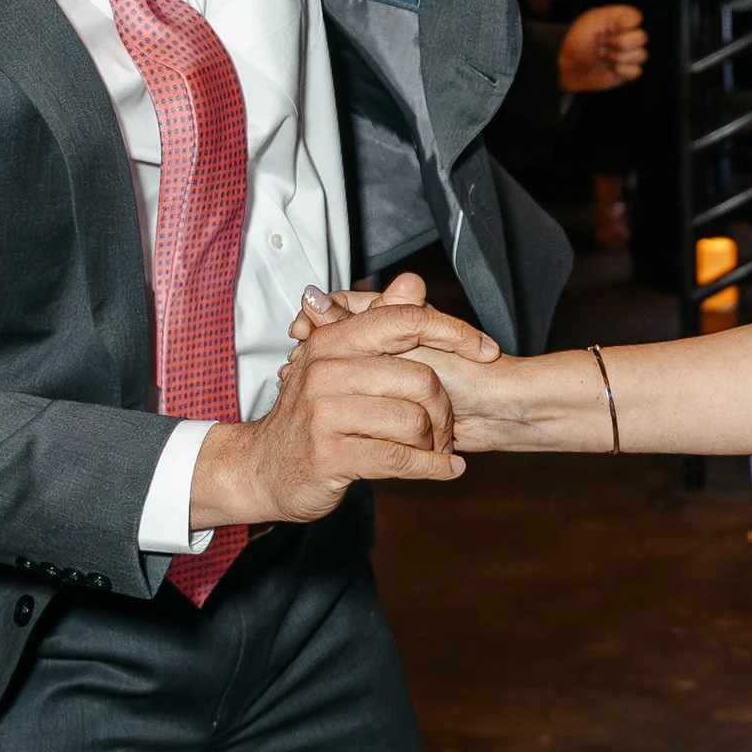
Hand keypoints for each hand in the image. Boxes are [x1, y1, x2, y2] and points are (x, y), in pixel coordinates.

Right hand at [194, 272, 498, 527]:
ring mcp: (324, 413)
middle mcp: (325, 371)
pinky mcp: (330, 455)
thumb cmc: (313, 415)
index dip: (453, 332)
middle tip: (443, 426)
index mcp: (332, 341)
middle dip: (444, 409)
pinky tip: (445, 469)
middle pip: (421, 378)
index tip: (486, 351)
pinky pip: (399, 459)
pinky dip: (432, 468)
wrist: (266, 468)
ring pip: (413, 421)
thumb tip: (412, 282)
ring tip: (434, 449)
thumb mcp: (339, 362)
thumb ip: (380, 323)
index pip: (404, 321)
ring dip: (436, 443)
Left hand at [557, 2, 647, 91]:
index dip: (622, 25)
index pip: (636, 18)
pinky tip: (610, 68)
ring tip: (603, 57)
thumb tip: (637, 21)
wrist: (567, 65)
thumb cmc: (578, 40)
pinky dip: (622, 71)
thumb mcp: (592, 20)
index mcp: (620, 21)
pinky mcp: (628, 72)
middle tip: (602, 45)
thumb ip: (616, 16)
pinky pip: (637, 71)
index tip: (606, 29)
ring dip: (618, 58)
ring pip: (641, 55)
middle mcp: (628, 36)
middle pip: (641, 38)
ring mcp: (629, 55)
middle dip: (619, 43)